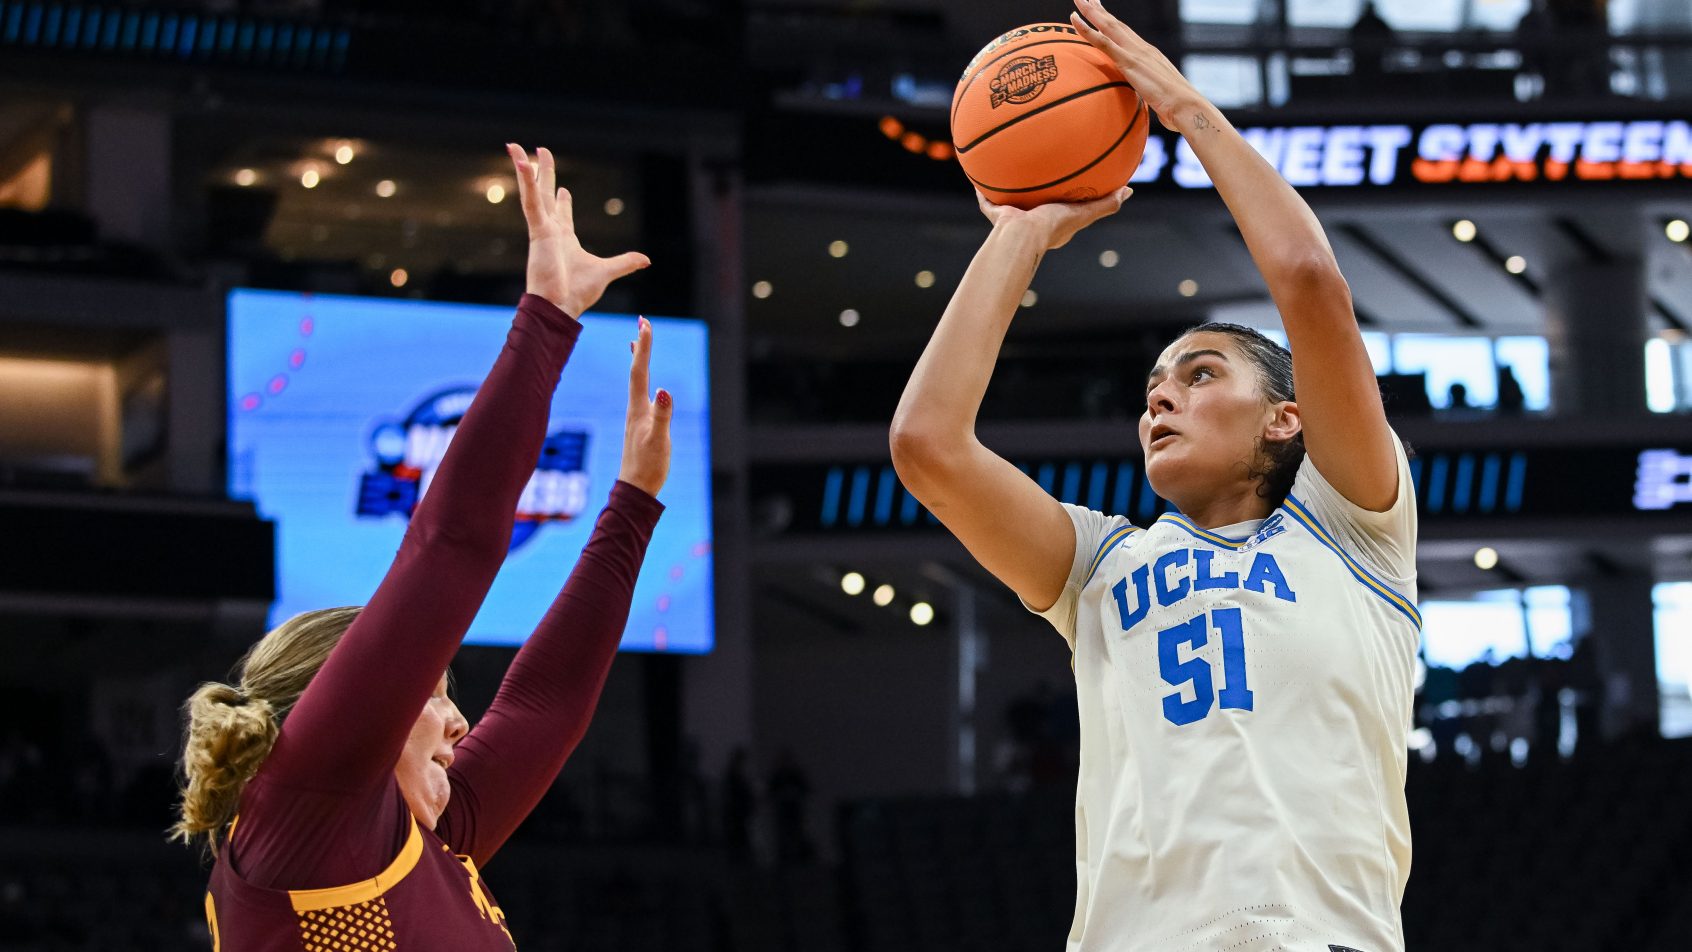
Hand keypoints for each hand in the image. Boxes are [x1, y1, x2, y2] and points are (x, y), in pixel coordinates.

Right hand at [508, 143, 648, 316]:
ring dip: (524, 168)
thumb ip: (625, 262)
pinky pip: (530, 201)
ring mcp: (541, 229)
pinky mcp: (537, 230)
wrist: (560, 306)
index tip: (562, 188)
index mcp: (563, 238)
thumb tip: (646, 260)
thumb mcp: (607, 271)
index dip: (562, 200)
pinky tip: (523, 162)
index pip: (561, 213)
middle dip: (543, 173)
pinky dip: (526, 182)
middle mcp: (550, 231)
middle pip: (544, 194)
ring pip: (532, 192)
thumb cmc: (577, 293)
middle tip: (538, 152)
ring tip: (515, 146)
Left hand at [617, 317, 671, 496]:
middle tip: (642, 323)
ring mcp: (638, 417)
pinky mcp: (641, 425)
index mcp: (639, 408)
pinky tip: (645, 385)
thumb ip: (662, 415)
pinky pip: (641, 394)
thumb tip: (664, 389)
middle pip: (636, 371)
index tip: (645, 323)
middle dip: (640, 346)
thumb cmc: (648, 466)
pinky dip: (642, 380)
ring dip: (638, 360)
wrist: (636, 489)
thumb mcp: (659, 440)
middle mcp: (635, 408)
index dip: (643, 347)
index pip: (640, 371)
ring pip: (637, 381)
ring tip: (636, 344)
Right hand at [976, 186, 1130, 250]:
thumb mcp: (1085, 213)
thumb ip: (1106, 205)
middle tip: (1041, 171)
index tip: (1071, 183)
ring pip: (1010, 201)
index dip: (1066, 197)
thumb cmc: (1054, 226)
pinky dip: (982, 189)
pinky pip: (987, 200)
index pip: (1062, 208)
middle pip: (1035, 202)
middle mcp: (1032, 221)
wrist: (1022, 235)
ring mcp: (1013, 219)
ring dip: (1008, 188)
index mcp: (1053, 224)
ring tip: (1008, 166)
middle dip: (1036, 190)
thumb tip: (1128, 191)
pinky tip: (980, 171)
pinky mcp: (996, 215)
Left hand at [1070, 0, 1204, 129]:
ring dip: (1091, 11)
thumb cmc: (1178, 110)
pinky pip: (1102, 42)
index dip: (1113, 23)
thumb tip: (1153, 109)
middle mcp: (1142, 48)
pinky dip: (1086, 29)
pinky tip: (1073, 19)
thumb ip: (1152, 97)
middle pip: (1116, 25)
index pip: (1127, 35)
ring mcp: (1135, 52)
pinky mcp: (1128, 61)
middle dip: (1100, 11)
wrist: (1187, 107)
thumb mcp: (1160, 100)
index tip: (1102, 13)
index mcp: (1149, 55)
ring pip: (1108, 26)